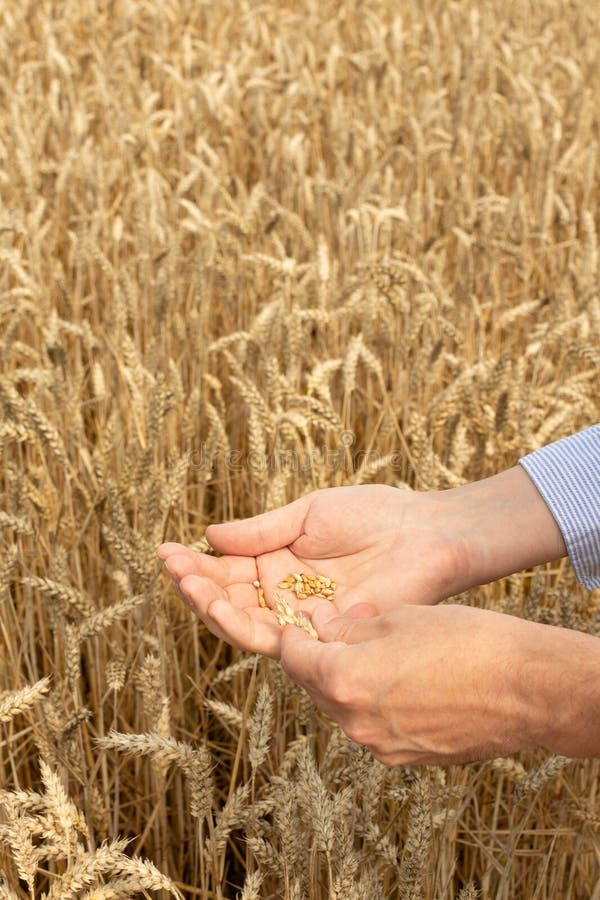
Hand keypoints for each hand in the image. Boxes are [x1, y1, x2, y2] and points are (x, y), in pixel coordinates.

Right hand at [157, 483, 469, 656]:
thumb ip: (260, 532)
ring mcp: (300, 616)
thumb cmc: (372, 514)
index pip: (226, 571)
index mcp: (276, 563)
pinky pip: (276, 638)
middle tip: (175, 570)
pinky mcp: (321, 634)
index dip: (195, 565)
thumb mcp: (307, 514)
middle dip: (197, 587)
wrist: (424, 533)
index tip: (165, 550)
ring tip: (188, 585)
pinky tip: (220, 606)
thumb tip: (209, 537)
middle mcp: (283, 595)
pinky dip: (245, 625)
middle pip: (229, 601)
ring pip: (245, 624)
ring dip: (212, 608)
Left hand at [279, 602, 586, 764]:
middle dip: (316, 659)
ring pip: (344, 708)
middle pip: (314, 687)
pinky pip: (373, 727)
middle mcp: (355, 722)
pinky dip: (372, 704)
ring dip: (345, 682)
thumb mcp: (401, 618)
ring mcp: (381, 746)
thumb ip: (352, 628)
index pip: (293, 659)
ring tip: (370, 654)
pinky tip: (398, 681)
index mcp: (345, 681)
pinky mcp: (407, 758)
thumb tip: (325, 628)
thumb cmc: (467, 642)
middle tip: (329, 633)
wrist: (526, 689)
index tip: (296, 623)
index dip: (291, 636)